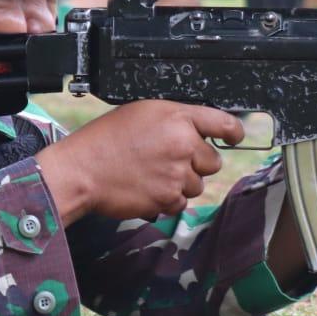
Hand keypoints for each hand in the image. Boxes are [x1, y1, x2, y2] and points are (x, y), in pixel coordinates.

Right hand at [37, 100, 245, 222]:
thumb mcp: (141, 113)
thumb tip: (196, 133)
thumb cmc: (104, 140)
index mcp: (177, 117)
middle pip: (213, 161)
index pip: (223, 123)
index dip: (233, 132)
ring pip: (198, 184)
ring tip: (151, 173)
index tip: (234, 137)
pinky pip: (181, 202)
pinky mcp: (169, 198)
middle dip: (196, 163)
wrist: (82, 169)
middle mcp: (183, 144)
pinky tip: (146, 186)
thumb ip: (174, 120)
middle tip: (169, 160)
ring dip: (181, 182)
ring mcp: (178, 173)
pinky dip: (168, 198)